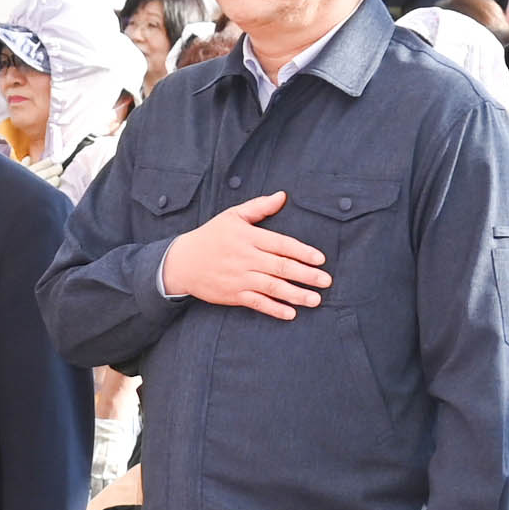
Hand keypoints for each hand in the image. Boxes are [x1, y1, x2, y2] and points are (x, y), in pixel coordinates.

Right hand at [162, 191, 330, 319]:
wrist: (182, 262)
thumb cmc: (211, 236)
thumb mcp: (232, 216)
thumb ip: (259, 207)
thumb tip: (283, 196)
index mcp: (248, 237)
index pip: (281, 244)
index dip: (302, 252)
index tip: (320, 259)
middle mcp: (246, 258)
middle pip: (281, 267)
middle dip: (306, 275)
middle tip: (326, 281)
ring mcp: (239, 278)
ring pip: (272, 287)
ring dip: (295, 294)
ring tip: (315, 299)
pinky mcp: (233, 295)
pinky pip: (257, 303)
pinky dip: (274, 309)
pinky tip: (290, 313)